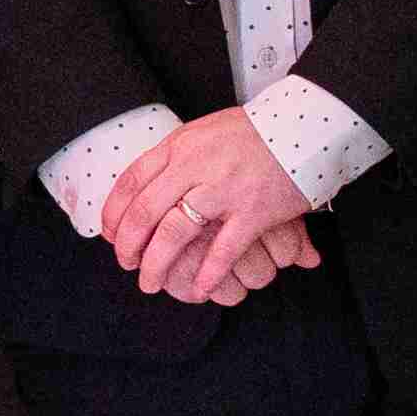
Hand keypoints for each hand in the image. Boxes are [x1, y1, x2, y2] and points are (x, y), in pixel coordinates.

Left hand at [108, 108, 317, 307]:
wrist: (306, 126)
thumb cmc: (256, 131)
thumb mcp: (206, 131)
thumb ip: (178, 155)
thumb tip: (151, 182)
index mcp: (180, 146)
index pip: (132, 181)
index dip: (115, 213)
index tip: (110, 234)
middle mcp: (195, 166)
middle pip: (145, 212)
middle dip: (129, 245)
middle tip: (127, 264)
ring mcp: (223, 189)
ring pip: (174, 233)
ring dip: (157, 264)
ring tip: (151, 283)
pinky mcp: (253, 211)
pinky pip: (223, 250)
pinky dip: (208, 274)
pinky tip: (199, 289)